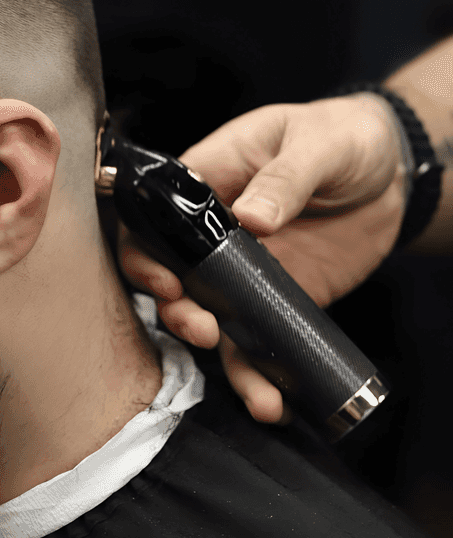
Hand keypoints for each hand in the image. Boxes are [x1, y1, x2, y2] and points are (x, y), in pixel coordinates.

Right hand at [117, 93, 407, 424]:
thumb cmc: (342, 135)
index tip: (166, 282)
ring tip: (251, 388)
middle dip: (179, 312)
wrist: (392, 172)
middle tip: (203, 329)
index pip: (156, 219)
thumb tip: (251, 217)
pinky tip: (274, 402)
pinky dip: (263, 375)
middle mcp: (218, 233)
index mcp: (211, 180)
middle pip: (175, 279)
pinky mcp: (280, 300)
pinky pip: (261, 340)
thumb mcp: (315, 143)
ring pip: (215, 320)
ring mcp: (247, 270)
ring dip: (223, 358)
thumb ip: (284, 178)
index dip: (146, 254)